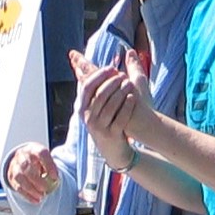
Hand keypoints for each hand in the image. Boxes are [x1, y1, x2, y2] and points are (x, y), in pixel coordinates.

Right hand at [4, 142, 59, 203]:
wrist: (21, 158)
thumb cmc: (37, 160)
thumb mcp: (44, 158)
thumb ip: (51, 166)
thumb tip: (56, 179)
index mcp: (34, 149)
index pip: (41, 154)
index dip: (49, 165)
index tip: (55, 177)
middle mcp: (22, 156)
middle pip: (27, 167)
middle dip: (37, 180)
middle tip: (46, 188)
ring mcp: (15, 166)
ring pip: (20, 178)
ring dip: (31, 189)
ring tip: (41, 196)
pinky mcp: (11, 177)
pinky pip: (17, 187)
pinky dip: (27, 195)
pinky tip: (36, 200)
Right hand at [69, 50, 135, 165]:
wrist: (112, 150)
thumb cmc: (103, 123)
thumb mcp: (91, 108)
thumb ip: (90, 90)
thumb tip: (82, 65)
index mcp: (82, 109)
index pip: (87, 87)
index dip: (99, 76)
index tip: (111, 68)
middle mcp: (88, 118)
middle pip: (99, 95)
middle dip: (112, 82)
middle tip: (123, 74)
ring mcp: (100, 127)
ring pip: (110, 106)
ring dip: (121, 91)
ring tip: (130, 83)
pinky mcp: (112, 135)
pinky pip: (120, 118)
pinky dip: (126, 106)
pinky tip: (132, 97)